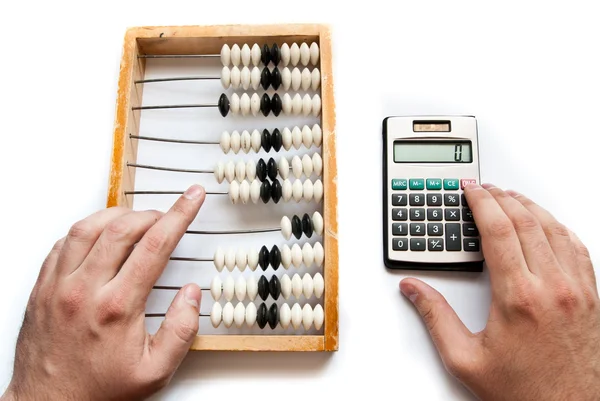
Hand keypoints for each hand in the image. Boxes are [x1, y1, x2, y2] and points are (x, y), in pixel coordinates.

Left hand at [1, 185, 205, 400]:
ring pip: (86, 228)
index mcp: (117, 307)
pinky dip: (85, 231)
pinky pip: (62, 244)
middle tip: (166, 214)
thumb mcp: (155, 371)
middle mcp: (84, 290)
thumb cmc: (99, 390)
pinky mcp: (42, 289)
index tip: (191, 198)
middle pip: (121, 229)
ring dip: (116, 216)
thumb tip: (191, 294)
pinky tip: (99, 237)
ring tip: (135, 220)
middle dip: (151, 213)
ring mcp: (58, 287)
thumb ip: (181, 331)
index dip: (178, 216)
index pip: (154, 245)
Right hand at [400, 183, 598, 400]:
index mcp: (518, 297)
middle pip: (526, 221)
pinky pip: (577, 247)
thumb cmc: (524, 391)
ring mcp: (576, 289)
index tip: (470, 189)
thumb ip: (435, 317)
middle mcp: (552, 287)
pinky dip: (558, 227)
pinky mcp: (590, 297)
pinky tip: (547, 224)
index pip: (498, 230)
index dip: (481, 203)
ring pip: (554, 229)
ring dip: (529, 206)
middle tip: (484, 187)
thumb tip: (413, 289)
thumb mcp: (465, 359)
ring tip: (511, 197)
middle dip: (501, 197)